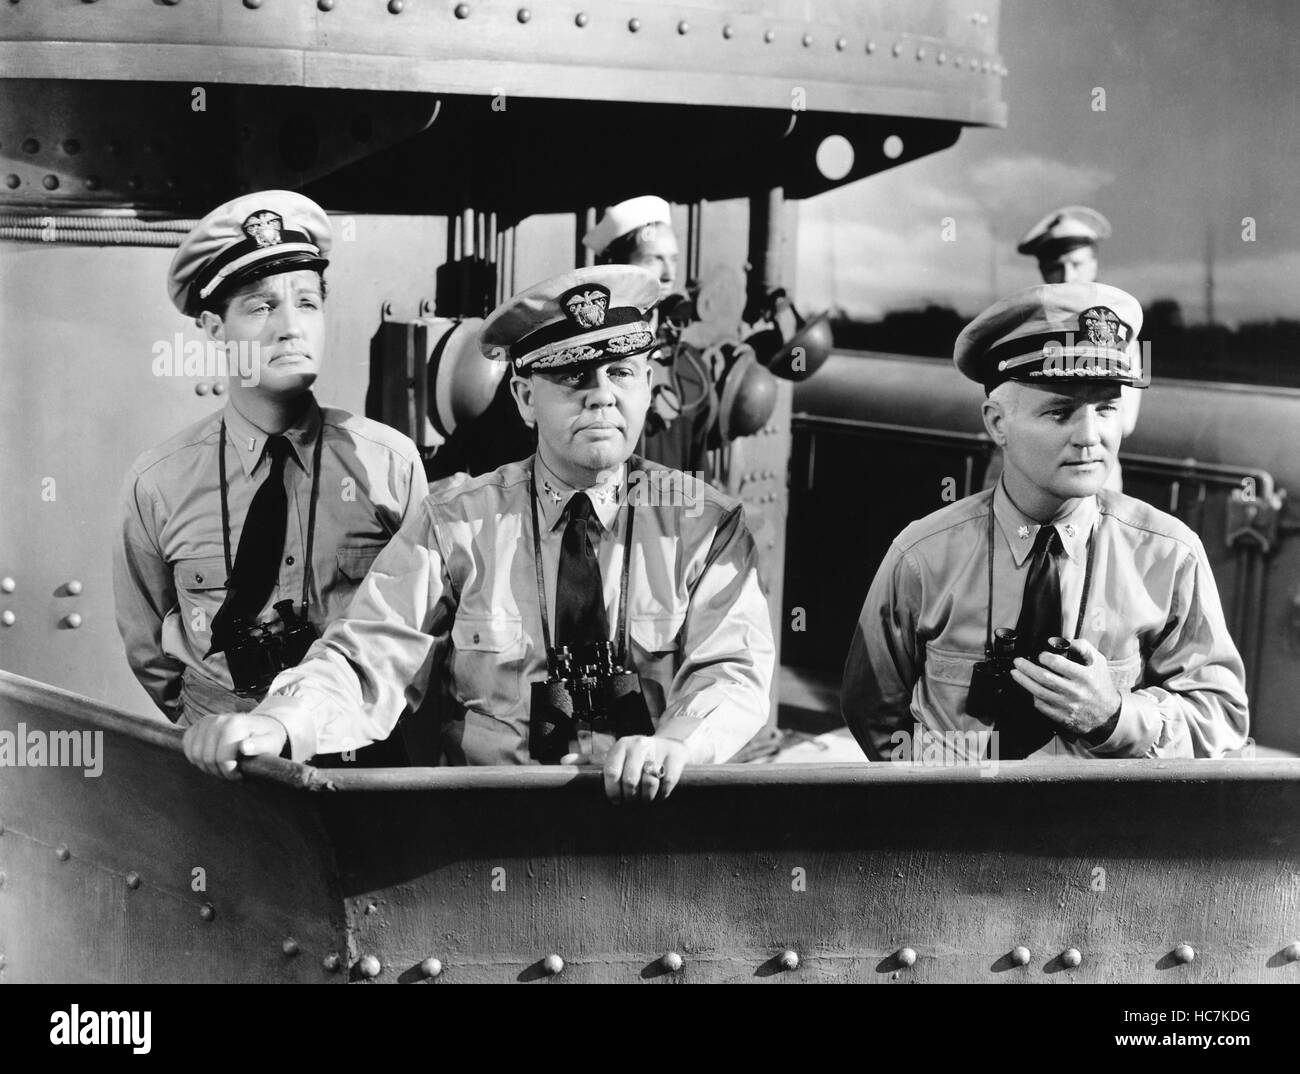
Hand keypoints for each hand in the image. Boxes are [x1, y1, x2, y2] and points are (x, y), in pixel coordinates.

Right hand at [182, 714, 287, 780]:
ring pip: (195, 755)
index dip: (230, 773)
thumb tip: (244, 747)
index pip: (221, 759)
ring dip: (207, 767)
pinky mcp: (197, 726)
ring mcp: (205, 721)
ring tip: (223, 766)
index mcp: (234, 725)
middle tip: (231, 773)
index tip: (240, 775)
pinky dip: (197, 758)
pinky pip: (188, 748)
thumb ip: (260, 745)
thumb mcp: (270, 743)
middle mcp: (217, 720)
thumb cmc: (267, 738)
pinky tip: (212, 759)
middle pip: (207, 759)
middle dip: (219, 772)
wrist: (261, 725)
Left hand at [562, 735, 689, 802]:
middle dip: (630, 797)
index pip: (611, 772)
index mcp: (620, 745)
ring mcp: (659, 749)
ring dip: (647, 798)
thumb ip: (589, 761)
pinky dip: (663, 795)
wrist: (670, 745)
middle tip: (631, 802)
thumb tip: (562, 762)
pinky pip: (668, 782)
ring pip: (650, 782)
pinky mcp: (676, 756)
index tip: (615, 801)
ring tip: (645, 800)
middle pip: (630, 780)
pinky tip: (659, 795)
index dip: (612, 791)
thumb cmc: (635, 757)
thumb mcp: (613, 756)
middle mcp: (639, 744)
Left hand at [1010, 638, 1121, 736]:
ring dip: (1023, 681)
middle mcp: (1075, 692)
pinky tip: (1027, 688)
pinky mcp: (1061, 717)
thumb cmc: (1101, 685)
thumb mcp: (1099, 663)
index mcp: (1084, 676)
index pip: (1058, 664)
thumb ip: (1084, 648)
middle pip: (1044, 678)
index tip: (1040, 655)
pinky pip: (1041, 706)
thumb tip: (1066, 640)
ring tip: (1014, 673)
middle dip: (1026, 668)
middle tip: (1017, 662)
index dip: (1045, 657)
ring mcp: (1067, 706)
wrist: (1108, 716)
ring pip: (1039, 692)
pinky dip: (1032, 696)